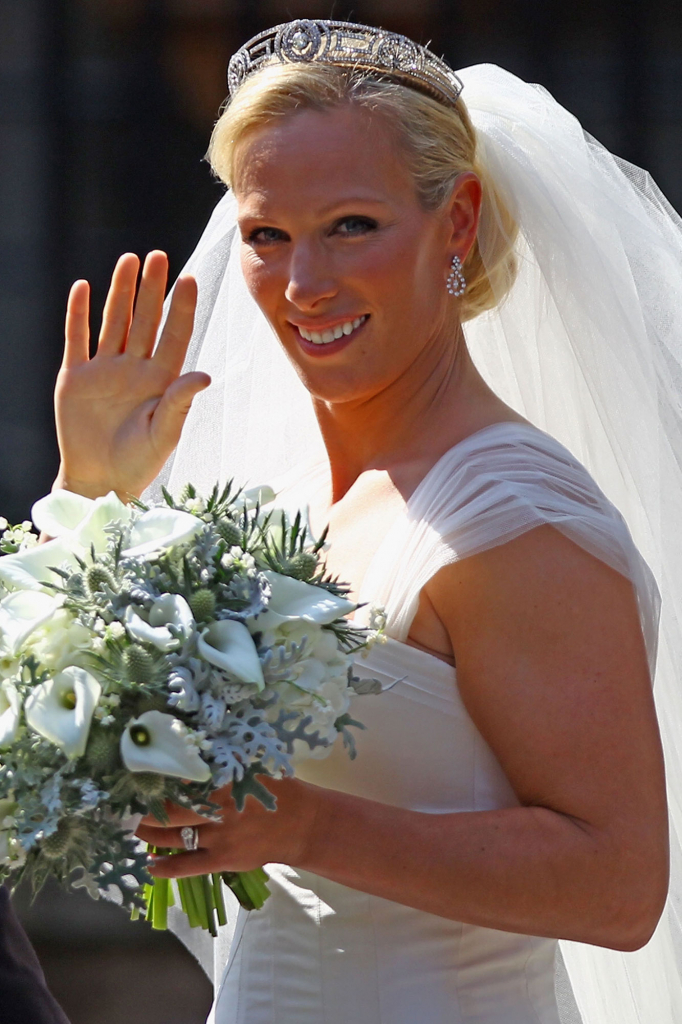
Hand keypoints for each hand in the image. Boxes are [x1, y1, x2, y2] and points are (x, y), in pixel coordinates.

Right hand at [54, 251, 210, 500]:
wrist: (100, 480)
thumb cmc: (139, 461)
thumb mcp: (164, 435)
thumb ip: (180, 403)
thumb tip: (205, 375)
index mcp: (162, 380)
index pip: (174, 336)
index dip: (181, 308)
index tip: (189, 278)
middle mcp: (135, 368)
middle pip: (146, 320)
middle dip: (152, 289)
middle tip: (159, 256)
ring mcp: (105, 370)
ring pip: (114, 322)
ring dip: (120, 292)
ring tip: (128, 259)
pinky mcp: (76, 377)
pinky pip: (78, 339)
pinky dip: (79, 314)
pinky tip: (84, 288)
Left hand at [136, 776, 320, 877]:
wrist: (301, 823)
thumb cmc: (275, 790)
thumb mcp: (251, 767)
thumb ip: (224, 762)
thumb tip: (194, 750)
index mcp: (222, 782)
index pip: (179, 782)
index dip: (156, 782)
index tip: (137, 777)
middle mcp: (216, 809)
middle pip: (169, 812)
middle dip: (145, 810)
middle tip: (128, 806)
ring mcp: (218, 836)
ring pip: (173, 838)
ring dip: (150, 835)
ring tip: (136, 829)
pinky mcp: (221, 859)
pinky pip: (187, 866)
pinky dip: (166, 868)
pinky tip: (150, 866)